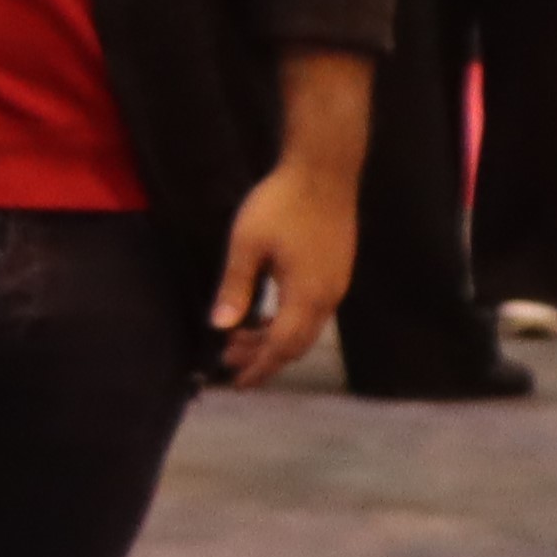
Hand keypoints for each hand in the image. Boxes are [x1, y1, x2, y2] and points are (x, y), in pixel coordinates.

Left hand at [206, 157, 357, 386]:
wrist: (325, 173)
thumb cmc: (281, 205)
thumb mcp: (247, 245)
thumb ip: (235, 288)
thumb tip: (220, 326)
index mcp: (306, 296)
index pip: (281, 347)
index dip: (259, 368)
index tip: (238, 384)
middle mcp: (328, 298)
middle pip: (296, 343)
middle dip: (263, 357)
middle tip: (228, 359)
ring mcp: (336, 285)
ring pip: (306, 328)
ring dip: (274, 338)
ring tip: (238, 338)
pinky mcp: (336, 272)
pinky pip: (312, 312)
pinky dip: (287, 322)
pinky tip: (264, 314)